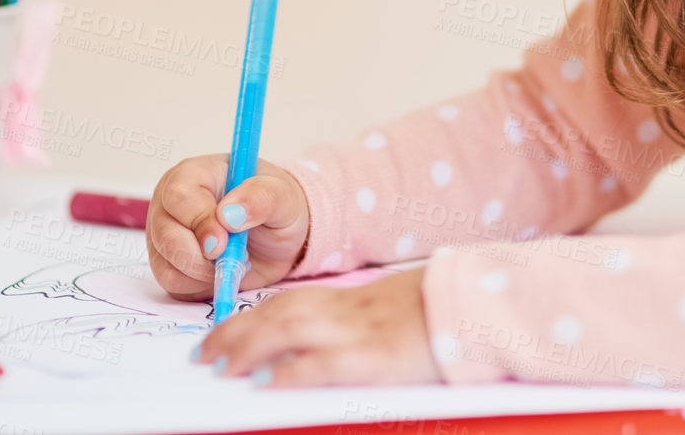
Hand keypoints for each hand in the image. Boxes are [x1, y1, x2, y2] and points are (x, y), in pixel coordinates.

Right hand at [147, 154, 310, 298]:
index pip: (179, 196)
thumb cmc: (276, 205)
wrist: (278, 236)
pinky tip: (221, 270)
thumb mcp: (281, 195)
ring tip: (234, 258)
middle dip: (201, 256)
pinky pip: (174, 285)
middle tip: (236, 257)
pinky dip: (200, 286)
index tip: (224, 242)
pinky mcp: (168, 266)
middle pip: (166, 236)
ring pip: (167, 266)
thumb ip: (260, 198)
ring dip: (204, 273)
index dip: (200, 222)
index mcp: (193, 175)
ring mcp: (164, 236)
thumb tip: (229, 214)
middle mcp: (170, 204)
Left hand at [193, 265, 443, 386]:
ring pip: (290, 330)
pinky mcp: (376, 359)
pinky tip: (265, 385)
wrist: (480, 306)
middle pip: (280, 313)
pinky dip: (290, 373)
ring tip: (219, 366)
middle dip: (236, 332)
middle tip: (204, 354)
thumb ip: (357, 321)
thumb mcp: (394, 310)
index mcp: (353, 300)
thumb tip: (316, 345)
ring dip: (248, 347)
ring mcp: (361, 332)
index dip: (250, 317)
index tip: (221, 333)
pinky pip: (323, 364)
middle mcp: (349, 310)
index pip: (290, 302)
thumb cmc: (442, 313)